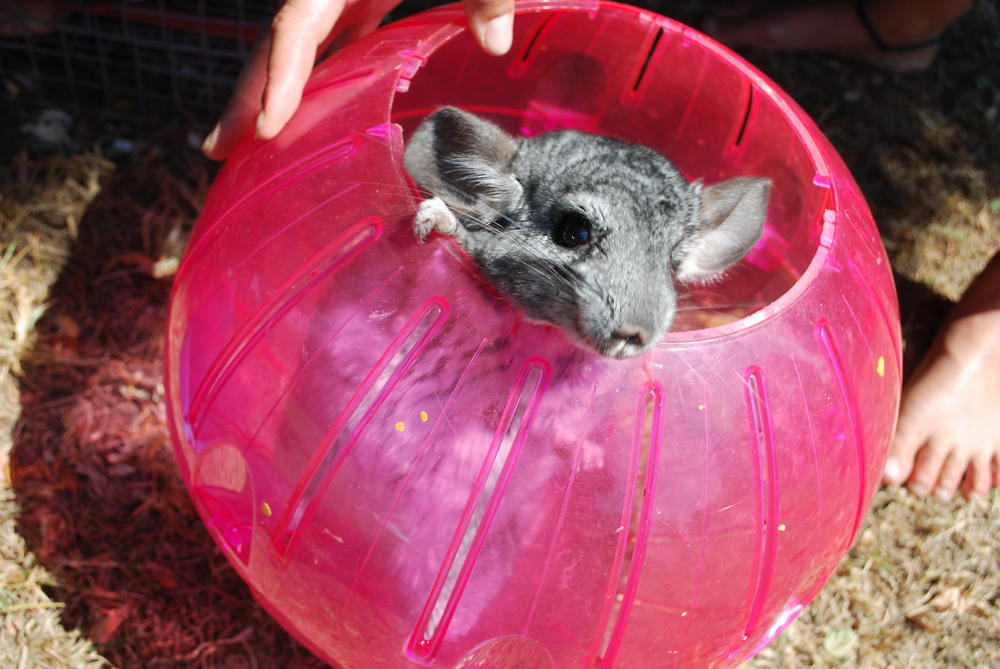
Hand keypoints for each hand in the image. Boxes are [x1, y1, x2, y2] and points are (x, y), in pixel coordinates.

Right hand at [202, 0, 514, 159]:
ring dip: (275, 89)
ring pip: (299, 42)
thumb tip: (496, 43)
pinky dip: (314, 76)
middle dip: (248, 93)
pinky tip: (309, 114)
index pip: (297, 22)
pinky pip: (329, 40)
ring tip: (250, 143)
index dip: (279, 75)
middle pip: (282, 38)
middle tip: (217, 149)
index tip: (266, 126)